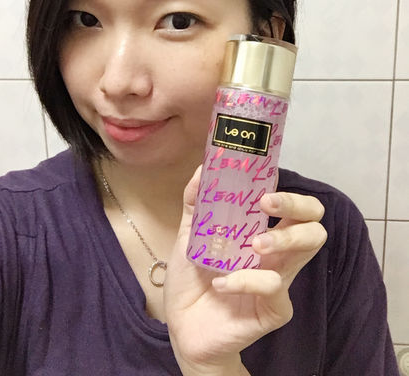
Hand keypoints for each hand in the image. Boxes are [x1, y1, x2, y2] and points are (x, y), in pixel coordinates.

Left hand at [164, 166, 326, 375]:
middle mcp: (277, 255)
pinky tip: (222, 283)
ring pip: (305, 252)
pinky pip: (273, 287)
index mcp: (262, 233)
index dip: (290, 195)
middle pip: (314, 225)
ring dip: (282, 239)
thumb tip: (204, 168)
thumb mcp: (190, 234)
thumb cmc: (193, 279)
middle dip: (297, 207)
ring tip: (254, 244)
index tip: (265, 187)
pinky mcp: (274, 309)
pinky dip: (247, 280)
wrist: (183, 327)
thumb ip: (197, 202)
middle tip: (267, 204)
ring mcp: (279, 282)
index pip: (296, 209)